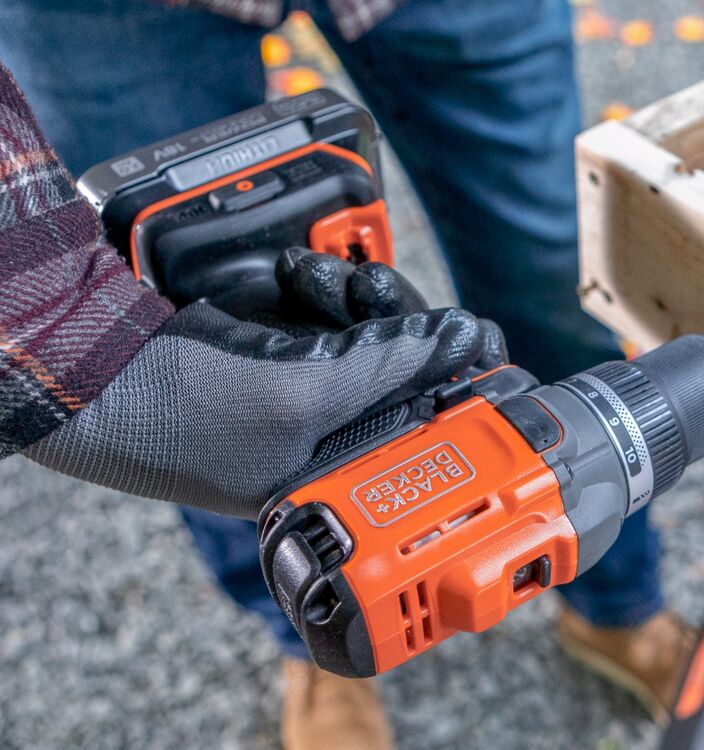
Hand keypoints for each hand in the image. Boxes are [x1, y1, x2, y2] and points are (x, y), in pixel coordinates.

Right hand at [26, 250, 506, 517]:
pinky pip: (345, 307)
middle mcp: (343, 432)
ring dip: (360, 296)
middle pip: (420, 369)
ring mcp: (321, 384)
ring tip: (311, 282)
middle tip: (373, 296)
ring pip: (385, 328)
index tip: (485, 344)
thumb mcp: (298, 399)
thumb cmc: (187, 415)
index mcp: (348, 472)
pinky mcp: (299, 343)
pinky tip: (296, 276)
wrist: (105, 370)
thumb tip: (466, 341)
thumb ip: (388, 369)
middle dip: (401, 324)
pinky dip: (330, 285)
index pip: (438, 425)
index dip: (467, 381)